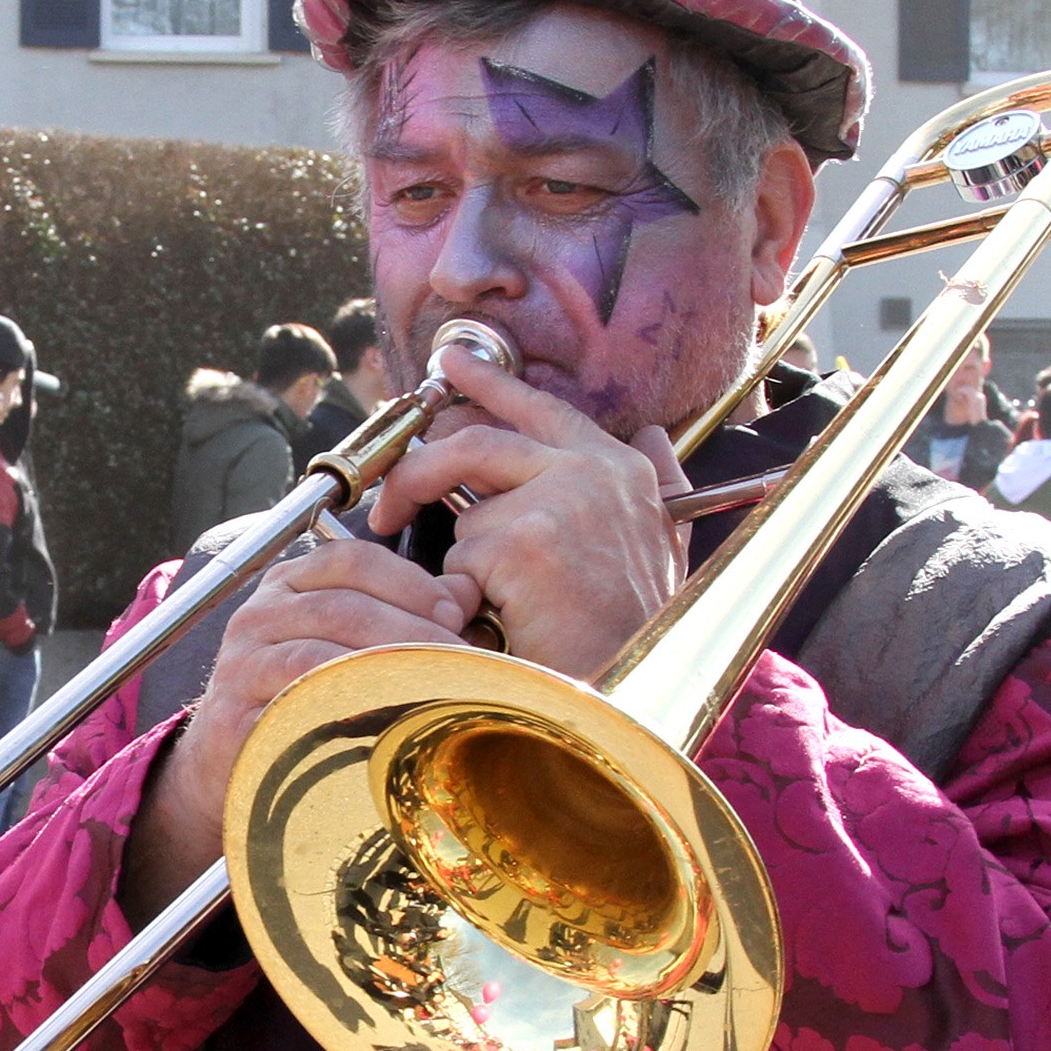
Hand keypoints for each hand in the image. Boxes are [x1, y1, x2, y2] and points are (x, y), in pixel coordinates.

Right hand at [121, 538, 479, 916]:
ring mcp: (241, 664)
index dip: (410, 580)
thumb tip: (467, 591)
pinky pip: (298, 704)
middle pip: (343, 604)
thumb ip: (408, 612)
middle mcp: (258, 614)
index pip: (352, 559)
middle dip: (412, 630)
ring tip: (435, 690)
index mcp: (288, 585)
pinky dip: (349, 708)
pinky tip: (390, 719)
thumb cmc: (304, 702)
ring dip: (387, 670)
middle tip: (462, 659)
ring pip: (322, 652)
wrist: (228, 768)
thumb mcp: (351, 644)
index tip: (454, 613)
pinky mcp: (234, 714)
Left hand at [367, 345, 689, 679]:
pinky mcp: (525, 540)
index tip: (450, 363)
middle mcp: (595, 470)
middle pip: (477, 443)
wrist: (628, 688)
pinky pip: (462, 558)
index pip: (542, 407)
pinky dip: (467, 597)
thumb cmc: (633, 631)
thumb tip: (655, 435)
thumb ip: (656, 484)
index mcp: (621, 469)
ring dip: (465, 562)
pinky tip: (503, 623)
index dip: (490, 384)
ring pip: (468, 511)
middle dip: (420, 471)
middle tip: (388, 500)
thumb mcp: (661, 546)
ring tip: (492, 605)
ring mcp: (560, 500)